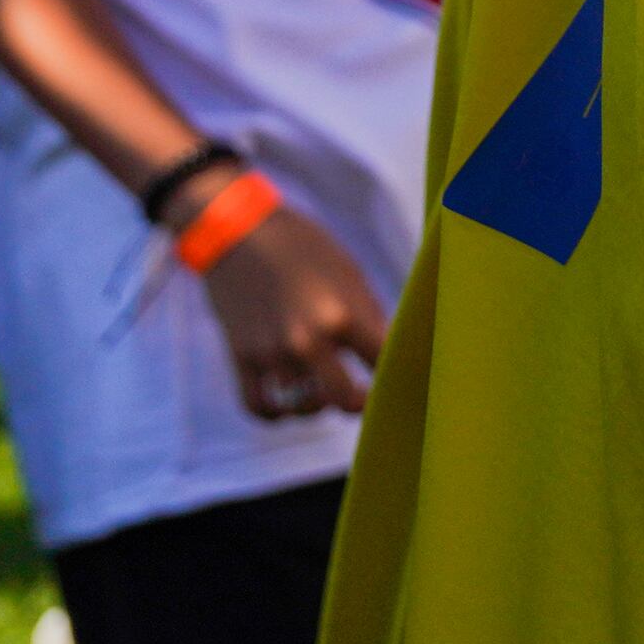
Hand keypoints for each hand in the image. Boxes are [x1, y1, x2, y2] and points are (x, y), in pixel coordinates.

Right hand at [199, 193, 391, 417]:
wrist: (239, 230)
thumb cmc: (302, 247)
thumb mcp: (348, 273)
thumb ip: (367, 317)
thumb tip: (389, 355)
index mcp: (341, 313)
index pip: (383, 364)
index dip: (400, 375)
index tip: (403, 379)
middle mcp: (307, 339)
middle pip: (346, 401)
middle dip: (361, 401)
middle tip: (364, 395)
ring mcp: (272, 352)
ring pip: (303, 408)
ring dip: (317, 403)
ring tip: (323, 388)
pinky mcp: (242, 357)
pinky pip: (259, 407)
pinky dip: (276, 413)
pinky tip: (289, 402)